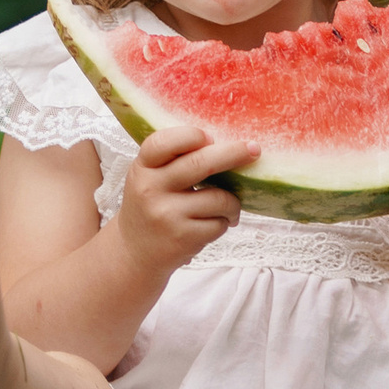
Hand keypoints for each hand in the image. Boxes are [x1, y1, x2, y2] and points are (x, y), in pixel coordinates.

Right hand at [113, 125, 258, 275]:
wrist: (134, 253)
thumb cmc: (150, 207)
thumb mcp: (149, 178)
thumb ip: (174, 160)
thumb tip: (225, 143)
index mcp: (142, 168)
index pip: (163, 142)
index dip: (191, 135)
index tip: (211, 137)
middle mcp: (151, 190)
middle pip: (201, 164)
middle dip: (234, 154)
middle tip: (254, 149)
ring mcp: (167, 215)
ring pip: (219, 199)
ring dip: (232, 204)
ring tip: (227, 209)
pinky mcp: (183, 238)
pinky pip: (219, 224)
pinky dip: (223, 224)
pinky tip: (211, 225)